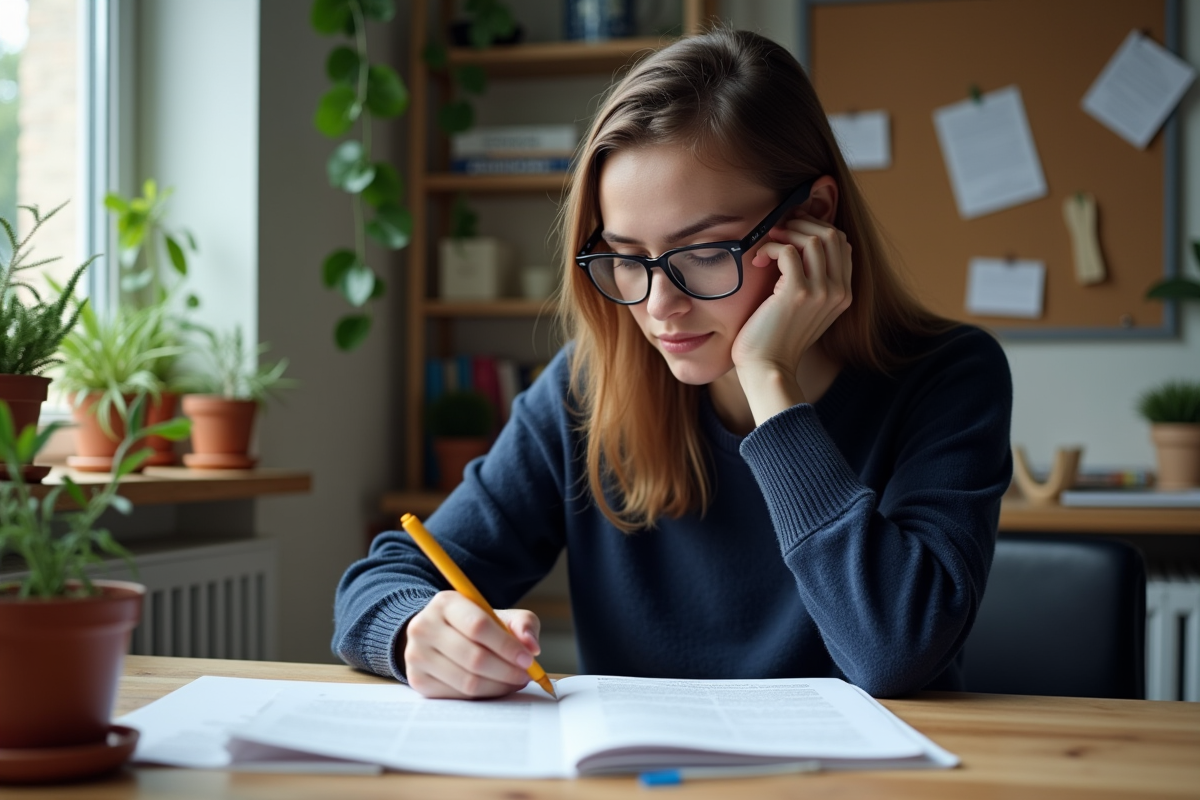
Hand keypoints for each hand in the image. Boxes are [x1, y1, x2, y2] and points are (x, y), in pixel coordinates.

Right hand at [402, 591, 541, 698]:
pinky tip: (495, 687)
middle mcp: (424, 627)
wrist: (439, 635)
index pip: (478, 626)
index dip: (507, 646)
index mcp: (445, 603)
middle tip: (525, 676)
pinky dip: (482, 695)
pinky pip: (457, 696)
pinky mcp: (417, 680)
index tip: (528, 659)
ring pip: (466, 681)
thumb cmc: (475, 624)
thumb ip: (523, 624)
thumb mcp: (500, 615)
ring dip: (498, 686)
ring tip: (514, 682)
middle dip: (507, 671)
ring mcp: (416, 655)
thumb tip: (531, 647)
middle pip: (473, 657)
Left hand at [732, 211, 852, 389]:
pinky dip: (771, 248)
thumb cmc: (776, 338)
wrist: (767, 367)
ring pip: (813, 238)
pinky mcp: (797, 293)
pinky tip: (759, 261)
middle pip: (832, 234)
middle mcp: (838, 291)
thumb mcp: (805, 309)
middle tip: (778, 233)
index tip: (791, 234)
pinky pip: (788, 251)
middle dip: (802, 225)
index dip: (816, 230)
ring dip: (786, 234)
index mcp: (844, 294)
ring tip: (768, 247)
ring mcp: (821, 292)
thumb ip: (813, 283)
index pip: (842, 244)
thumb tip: (799, 248)